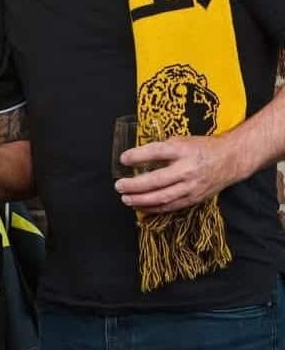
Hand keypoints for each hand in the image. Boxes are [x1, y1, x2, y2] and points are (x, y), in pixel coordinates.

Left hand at [116, 132, 244, 212]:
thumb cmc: (203, 148)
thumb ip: (163, 149)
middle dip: (134, 185)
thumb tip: (137, 157)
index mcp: (184, 150)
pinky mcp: (194, 198)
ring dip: (140, 200)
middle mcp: (188, 169)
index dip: (137, 156)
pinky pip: (170, 206)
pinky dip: (153, 208)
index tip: (123, 159)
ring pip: (162, 197)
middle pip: (156, 180)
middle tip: (119, 186)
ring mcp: (191, 186)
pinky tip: (141, 206)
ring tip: (125, 198)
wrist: (231, 159)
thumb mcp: (183, 141)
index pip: (156, 152)